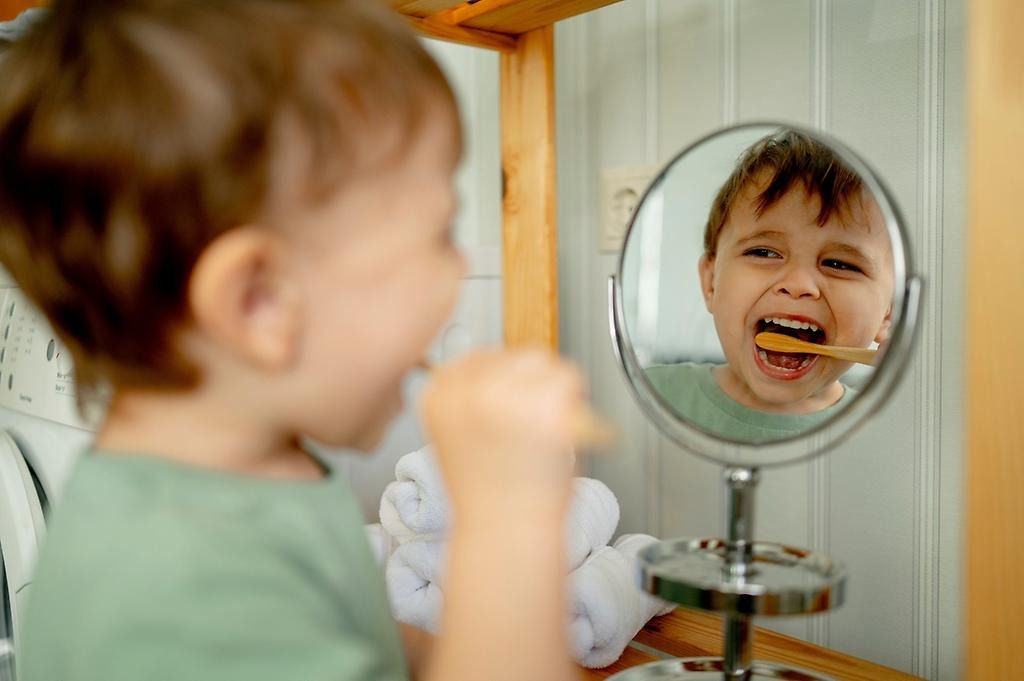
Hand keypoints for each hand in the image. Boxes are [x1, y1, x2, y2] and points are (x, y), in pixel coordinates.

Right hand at [420, 348, 584, 523]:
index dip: (506, 382)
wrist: (507, 536)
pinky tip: (561, 437)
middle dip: (535, 385)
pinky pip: (572, 381)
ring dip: (558, 393)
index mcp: (437, 394)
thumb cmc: (490, 499)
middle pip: (518, 355)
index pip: (479, 357)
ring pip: (548, 364)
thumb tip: (508, 370)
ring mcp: (502, 392)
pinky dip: (577, 407)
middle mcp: (464, 388)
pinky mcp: (541, 403)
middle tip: (537, 429)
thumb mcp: (461, 436)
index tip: (513, 409)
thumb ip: (473, 400)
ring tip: (546, 435)